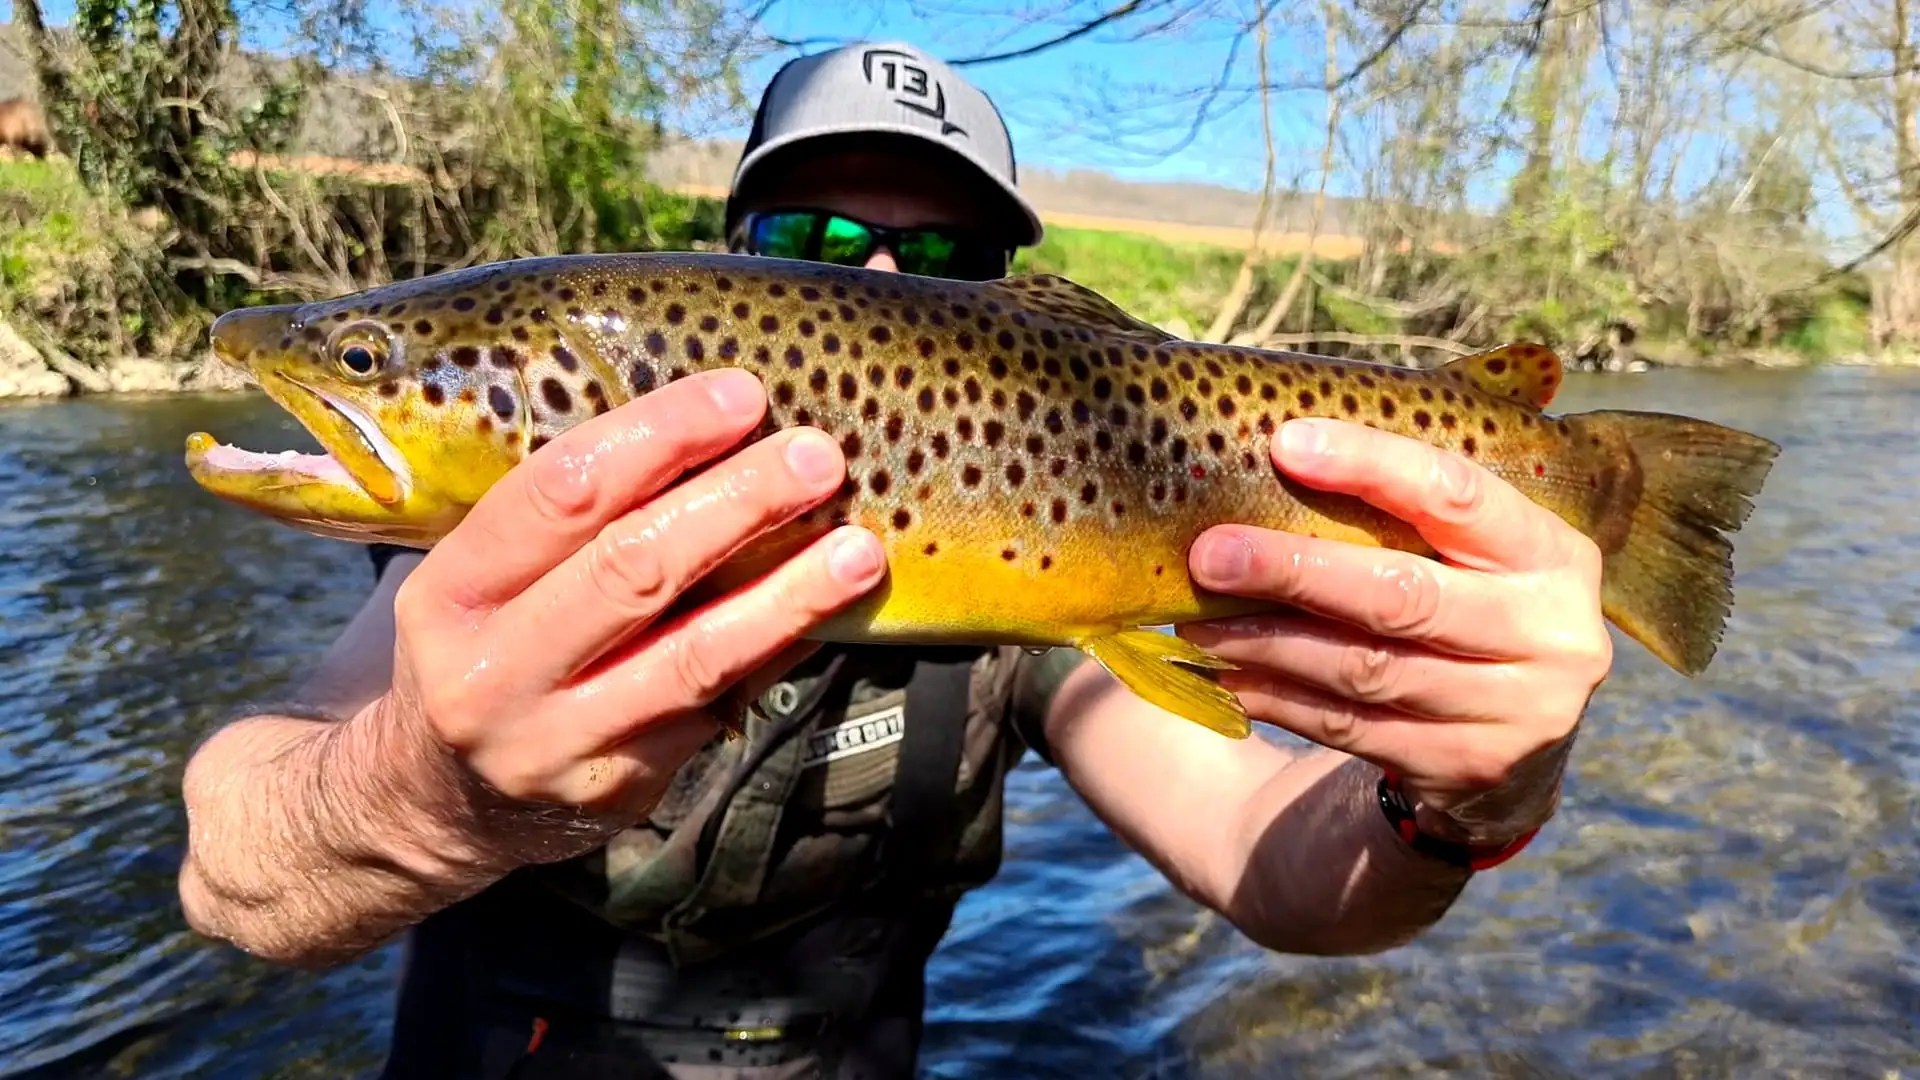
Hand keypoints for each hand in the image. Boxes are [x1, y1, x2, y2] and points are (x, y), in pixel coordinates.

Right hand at [376, 368, 886, 866]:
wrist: (437, 800)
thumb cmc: (482, 646)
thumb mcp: (478, 579)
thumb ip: (564, 517)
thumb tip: (709, 423)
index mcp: (451, 593)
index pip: (558, 493)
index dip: (658, 436)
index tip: (741, 396)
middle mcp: (494, 673)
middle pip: (633, 570)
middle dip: (737, 503)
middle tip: (818, 456)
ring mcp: (558, 743)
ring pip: (692, 657)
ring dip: (787, 597)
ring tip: (859, 551)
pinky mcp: (619, 792)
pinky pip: (719, 707)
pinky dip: (780, 653)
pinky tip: (832, 613)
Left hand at [1179, 417, 1610, 846]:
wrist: (1521, 741)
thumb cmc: (1471, 606)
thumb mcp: (1472, 555)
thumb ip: (1407, 513)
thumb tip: (1276, 458)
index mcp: (1553, 555)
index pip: (1458, 494)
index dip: (1371, 466)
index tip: (1285, 445)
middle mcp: (1550, 634)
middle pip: (1403, 595)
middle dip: (1294, 570)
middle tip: (1210, 555)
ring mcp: (1515, 711)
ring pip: (1366, 669)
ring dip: (1268, 643)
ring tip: (1197, 623)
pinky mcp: (1465, 767)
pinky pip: (1350, 727)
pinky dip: (1278, 698)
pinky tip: (1226, 675)